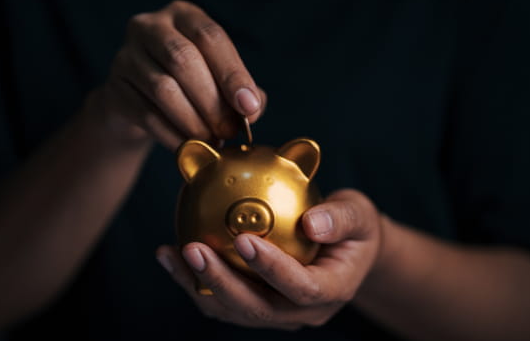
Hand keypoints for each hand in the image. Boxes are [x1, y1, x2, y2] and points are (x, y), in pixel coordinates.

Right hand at [89, 0, 265, 149]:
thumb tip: (252, 108)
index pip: (210, 37)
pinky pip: (147, 115)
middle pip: (183, 60)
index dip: (232, 74)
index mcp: (183, 16)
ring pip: (164, 89)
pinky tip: (188, 148)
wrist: (138, 103)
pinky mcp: (114, 89)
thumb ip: (241, 90)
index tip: (249, 107)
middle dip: (212, 102)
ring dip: (193, 122)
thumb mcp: (218, 79)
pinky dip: (173, 136)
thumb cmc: (189, 87)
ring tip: (211, 140)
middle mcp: (150, 27)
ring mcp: (126, 56)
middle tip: (229, 131)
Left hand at [156, 189, 383, 329]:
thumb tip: (312, 222)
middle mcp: (302, 312)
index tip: (244, 239)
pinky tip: (170, 255)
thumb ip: (340, 218)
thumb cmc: (352, 228)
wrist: (345, 252)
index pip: (301, 287)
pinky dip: (193, 282)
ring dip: (199, 285)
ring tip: (171, 254)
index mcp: (332, 290)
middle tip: (193, 249)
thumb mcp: (358, 215)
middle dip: (222, 281)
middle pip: (258, 308)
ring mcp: (277, 314)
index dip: (271, 268)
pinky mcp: (256, 307)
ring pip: (233, 310)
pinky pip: (221, 301)